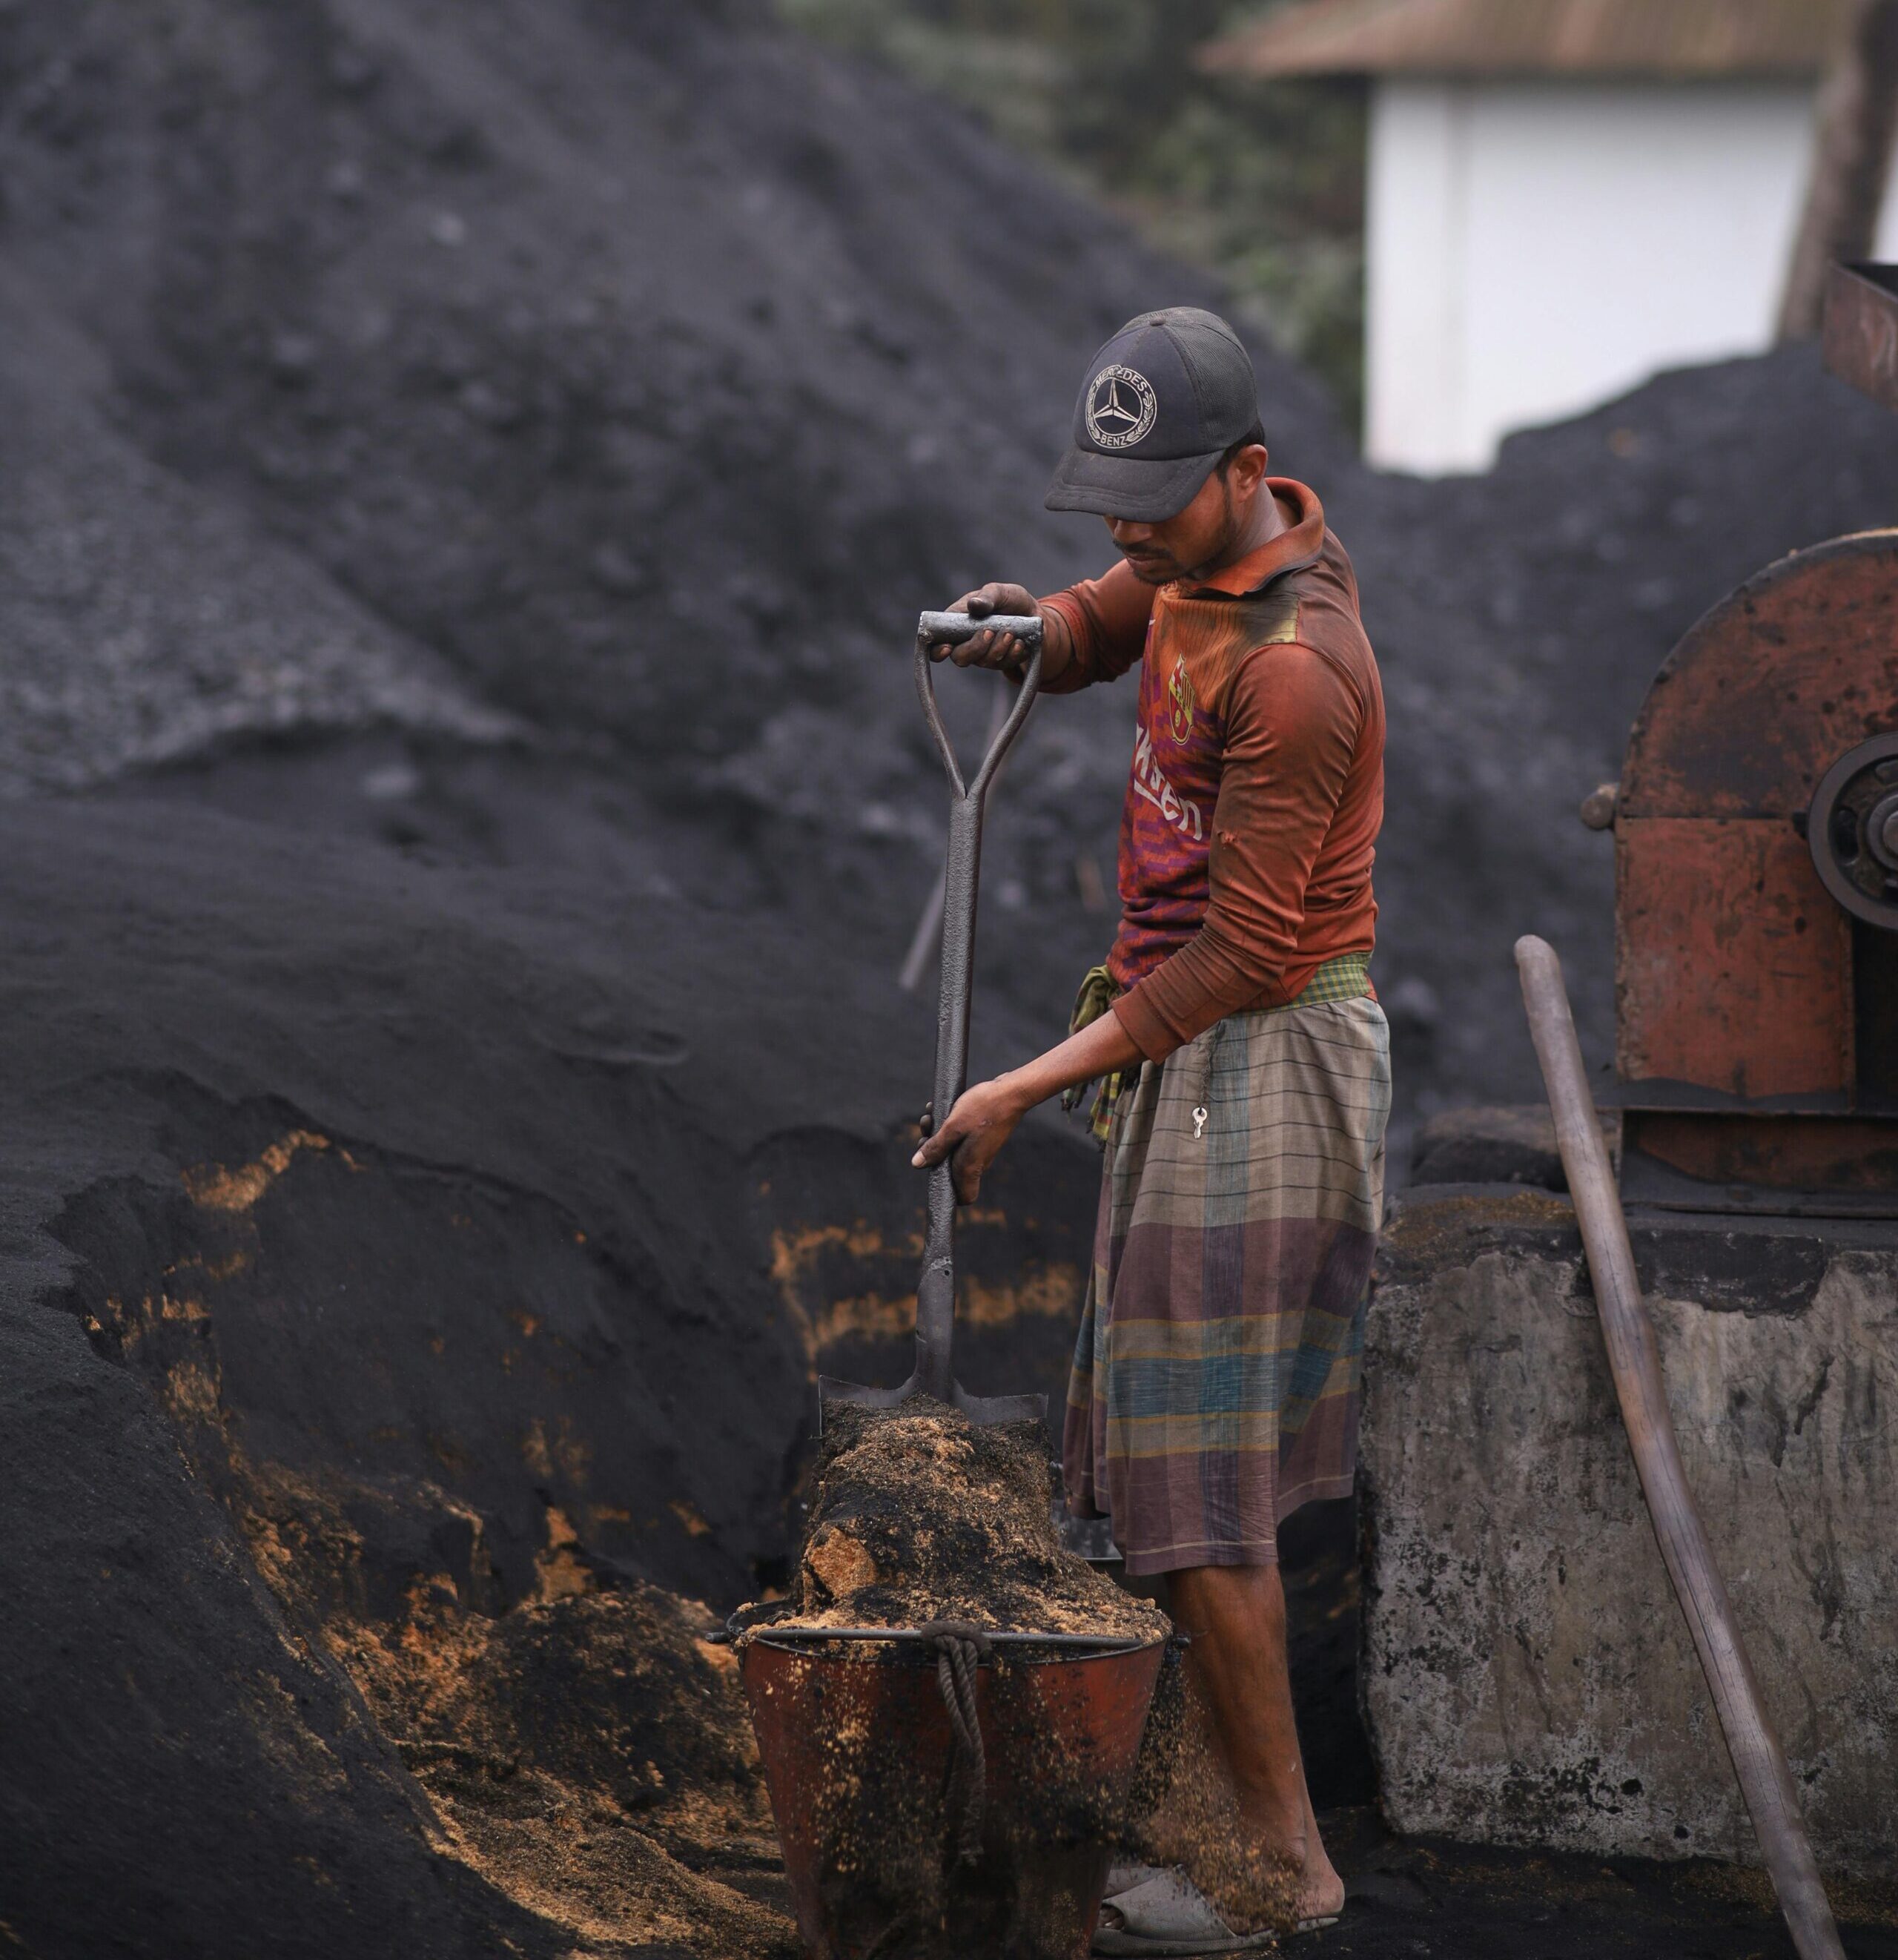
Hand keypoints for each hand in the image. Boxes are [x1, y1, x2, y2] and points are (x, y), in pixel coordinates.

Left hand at [911, 1075, 1026, 1203]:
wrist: (1012, 1091)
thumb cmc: (984, 1108)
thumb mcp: (953, 1126)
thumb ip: (936, 1147)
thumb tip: (917, 1164)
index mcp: (970, 1167)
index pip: (963, 1197)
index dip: (947, 1190)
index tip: (932, 1167)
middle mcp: (978, 1163)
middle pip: (950, 1169)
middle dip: (934, 1151)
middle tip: (928, 1130)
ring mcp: (983, 1150)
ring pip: (954, 1150)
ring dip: (939, 1134)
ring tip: (932, 1114)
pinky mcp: (985, 1137)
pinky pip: (962, 1138)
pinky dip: (950, 1126)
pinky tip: (943, 1109)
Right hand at [927, 583, 1039, 674]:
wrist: (1034, 614)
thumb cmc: (1010, 600)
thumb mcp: (1000, 591)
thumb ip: (988, 597)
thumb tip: (974, 605)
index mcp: (956, 623)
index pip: (936, 641)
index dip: (937, 649)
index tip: (948, 647)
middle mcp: (966, 641)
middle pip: (960, 657)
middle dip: (975, 647)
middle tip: (990, 632)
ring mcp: (982, 654)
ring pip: (983, 661)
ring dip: (998, 648)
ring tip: (1011, 632)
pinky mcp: (999, 662)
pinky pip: (1003, 665)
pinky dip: (1012, 654)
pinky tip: (1020, 643)